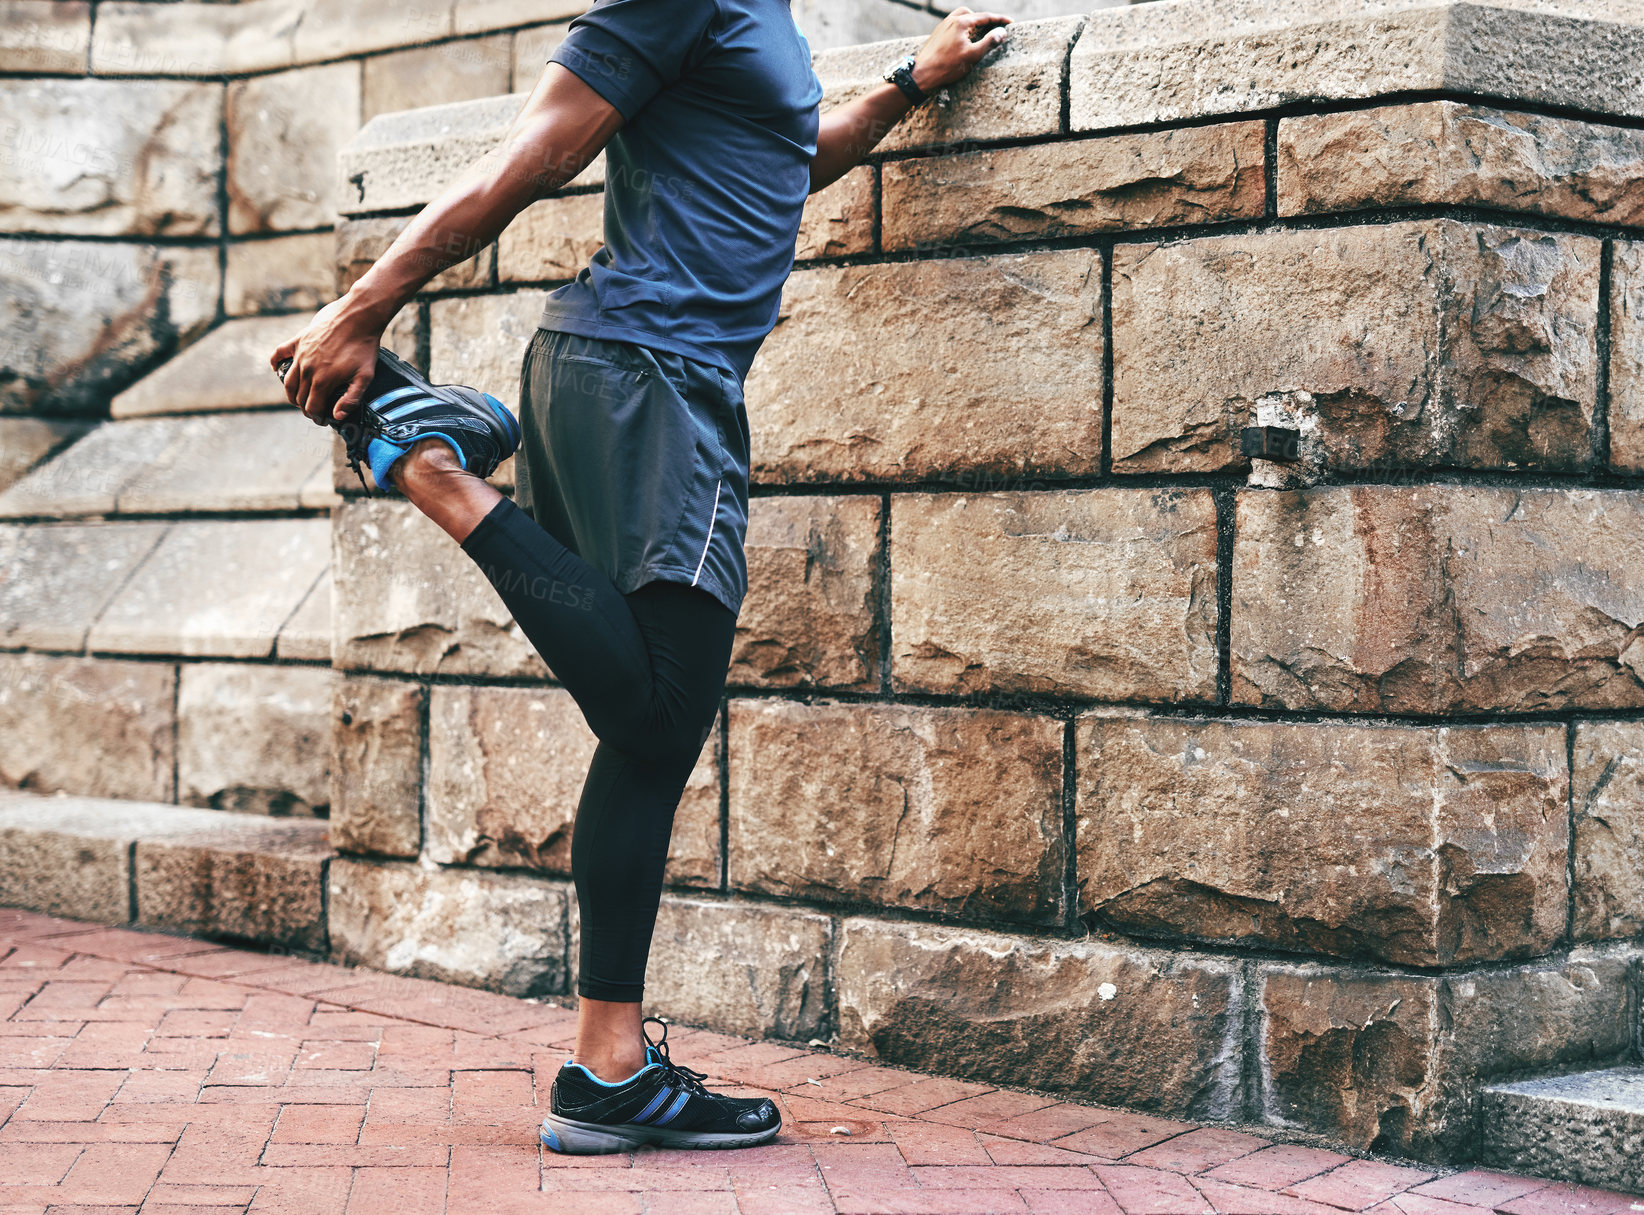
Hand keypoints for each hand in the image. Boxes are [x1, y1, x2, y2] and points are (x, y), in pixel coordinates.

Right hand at [271, 295, 381, 424]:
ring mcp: (300, 353)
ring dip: (292, 393)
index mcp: (323, 380)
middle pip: (299, 397)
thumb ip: (351, 399)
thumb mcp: (365, 376)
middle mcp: (307, 368)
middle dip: (306, 408)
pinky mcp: (298, 340)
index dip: (316, 417)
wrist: (358, 317)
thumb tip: (337, 416)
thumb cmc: (364, 347)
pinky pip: (279, 353)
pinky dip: (276, 362)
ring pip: (288, 381)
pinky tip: (278, 369)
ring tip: (300, 398)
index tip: (322, 420)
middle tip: (315, 410)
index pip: (311, 407)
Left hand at [912, 8, 1010, 93]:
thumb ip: (989, 42)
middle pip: (972, 14)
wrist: (922, 74)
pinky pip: (954, 24)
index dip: (999, 20)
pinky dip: (963, 28)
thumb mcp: (972, 55)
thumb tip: (1002, 32)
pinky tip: (965, 39)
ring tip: (980, 33)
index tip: (1010, 23)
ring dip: (973, 22)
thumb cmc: (947, 66)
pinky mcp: (938, 34)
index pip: (985, 17)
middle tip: (994, 28)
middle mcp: (951, 20)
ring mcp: (943, 26)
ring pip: (962, 18)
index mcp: (961, 22)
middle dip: (985, 20)